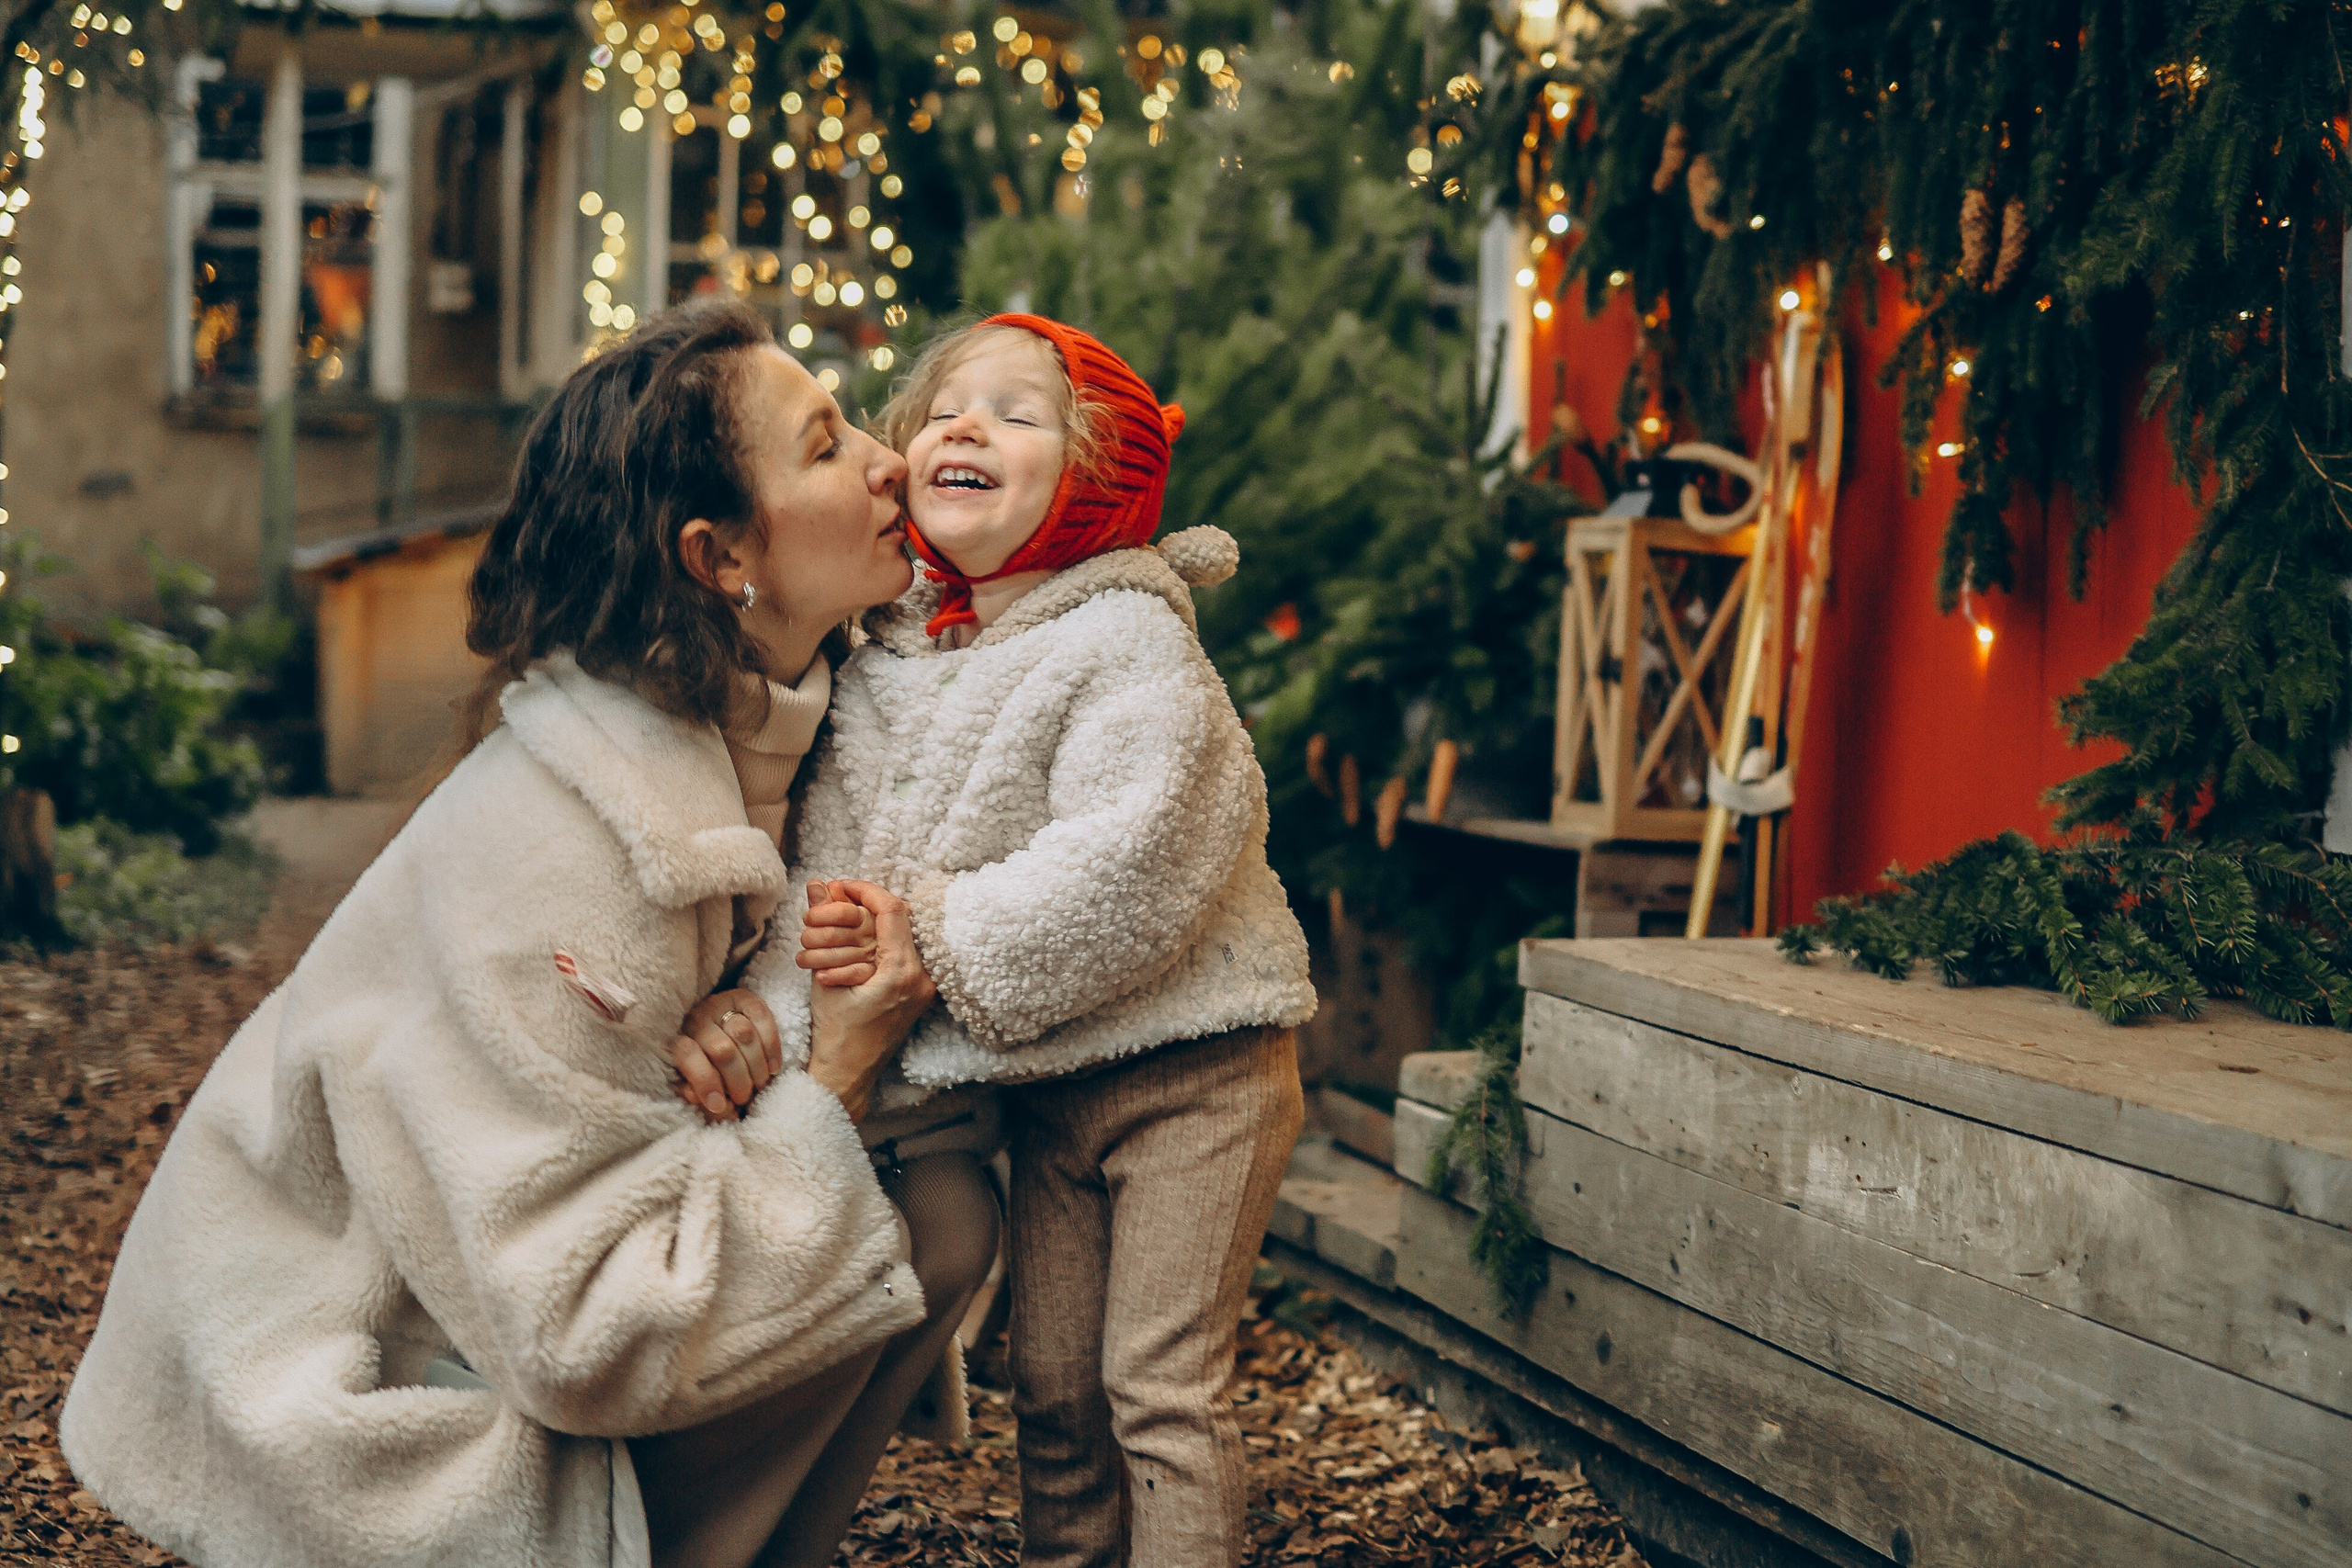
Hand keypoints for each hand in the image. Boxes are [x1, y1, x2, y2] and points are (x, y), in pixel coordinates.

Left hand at [670, 989, 781, 1122]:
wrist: (715, 1026)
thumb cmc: (704, 1061)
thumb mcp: (693, 1077)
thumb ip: (694, 1088)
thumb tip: (696, 1097)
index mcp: (680, 1036)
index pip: (689, 1057)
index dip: (705, 1083)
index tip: (718, 1105)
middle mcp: (699, 1016)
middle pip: (723, 1050)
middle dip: (737, 1080)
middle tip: (744, 1098)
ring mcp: (722, 1003)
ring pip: (745, 1035)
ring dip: (756, 1066)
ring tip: (759, 1084)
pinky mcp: (746, 997)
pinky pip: (763, 1019)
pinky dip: (771, 1047)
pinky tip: (773, 1068)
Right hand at [804, 880, 936, 1121]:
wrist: (848, 1074)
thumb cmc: (835, 1034)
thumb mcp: (823, 976)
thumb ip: (825, 927)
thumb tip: (819, 884)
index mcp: (902, 973)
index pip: (893, 910)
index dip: (865, 890)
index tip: (841, 885)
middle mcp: (922, 977)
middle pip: (901, 918)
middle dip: (867, 906)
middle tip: (840, 901)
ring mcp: (925, 986)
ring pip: (903, 933)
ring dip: (873, 922)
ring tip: (845, 923)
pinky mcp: (920, 991)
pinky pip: (905, 951)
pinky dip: (881, 940)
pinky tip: (859, 942)